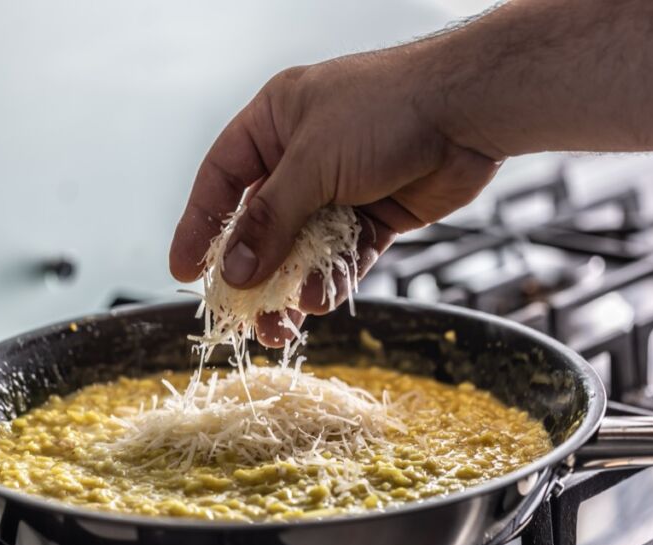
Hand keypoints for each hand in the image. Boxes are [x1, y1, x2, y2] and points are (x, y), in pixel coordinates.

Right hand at [169, 46, 501, 346]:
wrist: (467, 113)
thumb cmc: (387, 110)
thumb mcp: (313, 163)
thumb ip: (271, 220)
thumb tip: (235, 271)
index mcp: (276, 123)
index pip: (222, 178)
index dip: (199, 225)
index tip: (185, 271)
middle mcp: (304, 156)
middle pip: (263, 224)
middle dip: (253, 273)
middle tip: (241, 316)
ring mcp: (342, 188)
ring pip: (304, 249)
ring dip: (293, 288)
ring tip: (283, 325)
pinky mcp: (376, 215)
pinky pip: (344, 257)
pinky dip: (333, 279)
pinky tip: (324, 297)